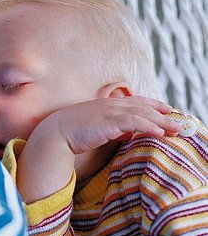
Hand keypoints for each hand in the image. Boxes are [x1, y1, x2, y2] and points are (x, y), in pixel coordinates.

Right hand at [41, 96, 179, 155]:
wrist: (57, 132)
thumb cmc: (75, 132)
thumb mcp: (98, 128)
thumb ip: (113, 129)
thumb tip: (127, 134)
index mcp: (109, 104)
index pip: (137, 101)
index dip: (154, 104)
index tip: (168, 109)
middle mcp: (112, 104)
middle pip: (144, 107)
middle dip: (163, 114)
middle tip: (178, 123)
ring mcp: (111, 111)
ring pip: (144, 114)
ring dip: (162, 121)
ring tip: (176, 129)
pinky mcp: (110, 122)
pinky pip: (136, 122)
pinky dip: (150, 126)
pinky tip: (160, 133)